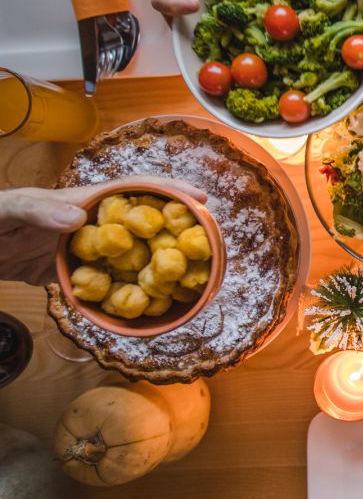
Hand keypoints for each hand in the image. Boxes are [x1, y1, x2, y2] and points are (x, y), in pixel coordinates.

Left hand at [0, 177, 206, 285]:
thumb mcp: (9, 208)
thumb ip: (41, 209)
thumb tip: (80, 218)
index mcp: (83, 201)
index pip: (135, 190)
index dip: (170, 191)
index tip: (202, 199)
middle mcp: (91, 224)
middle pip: (142, 224)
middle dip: (176, 231)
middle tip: (207, 247)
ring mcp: (84, 250)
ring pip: (130, 256)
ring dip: (156, 267)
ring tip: (186, 279)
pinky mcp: (72, 274)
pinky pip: (107, 284)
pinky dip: (125, 296)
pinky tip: (142, 308)